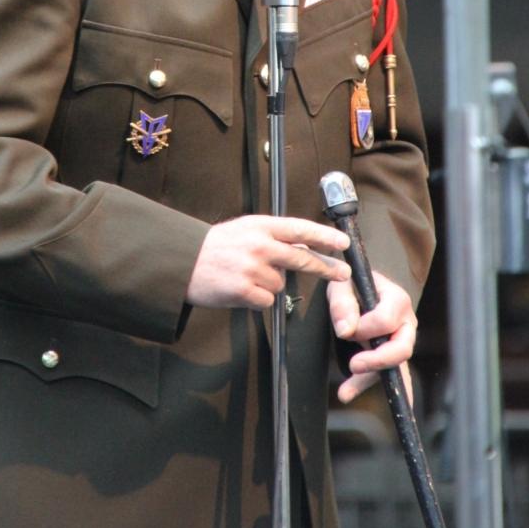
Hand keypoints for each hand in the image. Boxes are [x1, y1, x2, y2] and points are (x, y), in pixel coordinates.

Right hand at [186, 215, 350, 309]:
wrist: (185, 262)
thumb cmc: (216, 246)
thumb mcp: (245, 230)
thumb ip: (273, 236)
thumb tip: (303, 245)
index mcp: (260, 226)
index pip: (299, 229)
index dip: (323, 236)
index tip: (342, 243)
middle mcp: (259, 245)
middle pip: (301, 258)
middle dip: (325, 267)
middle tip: (343, 272)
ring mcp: (253, 269)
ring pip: (280, 284)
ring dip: (268, 285)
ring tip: (245, 277)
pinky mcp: (245, 291)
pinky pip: (267, 301)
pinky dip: (257, 299)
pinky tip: (240, 289)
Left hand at [327, 271, 416, 404]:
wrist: (354, 286)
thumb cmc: (352, 282)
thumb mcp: (342, 284)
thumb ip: (343, 302)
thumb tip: (346, 330)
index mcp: (397, 300)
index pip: (386, 320)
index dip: (365, 328)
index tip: (345, 328)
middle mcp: (405, 322)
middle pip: (402, 348)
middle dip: (378, 360)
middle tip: (353, 364)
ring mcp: (400, 341)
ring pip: (394, 367)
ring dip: (368, 379)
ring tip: (344, 391)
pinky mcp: (389, 355)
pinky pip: (384, 375)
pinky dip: (364, 385)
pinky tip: (348, 394)